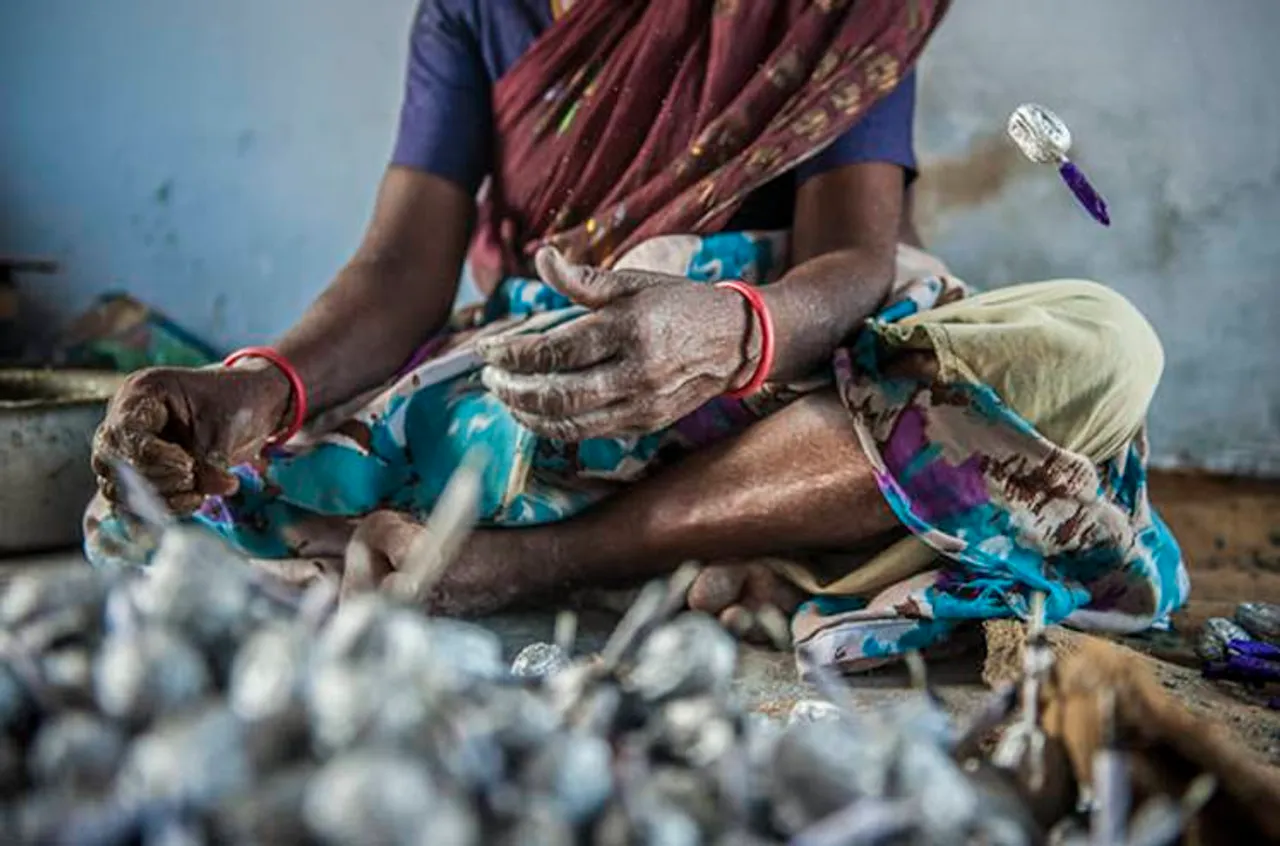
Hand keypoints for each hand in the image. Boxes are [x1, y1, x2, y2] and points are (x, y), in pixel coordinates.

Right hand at [91, 362, 291, 513]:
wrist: (248, 405)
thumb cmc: (235, 401)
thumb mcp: (224, 429)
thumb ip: (209, 465)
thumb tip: (199, 496)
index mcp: (141, 393)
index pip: (124, 433)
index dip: (153, 457)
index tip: (187, 465)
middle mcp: (125, 420)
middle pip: (114, 462)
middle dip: (156, 479)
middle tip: (193, 479)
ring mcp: (128, 447)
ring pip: (119, 487)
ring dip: (160, 498)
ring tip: (198, 492)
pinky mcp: (139, 473)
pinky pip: (134, 502)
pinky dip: (162, 508)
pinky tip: (193, 501)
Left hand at [476, 247, 757, 440]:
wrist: (735, 342)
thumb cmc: (679, 304)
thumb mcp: (634, 282)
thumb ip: (583, 279)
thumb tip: (542, 258)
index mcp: (628, 328)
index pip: (553, 351)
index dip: (511, 353)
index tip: (487, 348)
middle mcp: (634, 372)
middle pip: (556, 393)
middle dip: (512, 388)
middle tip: (489, 377)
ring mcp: (641, 404)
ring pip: (569, 422)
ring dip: (527, 413)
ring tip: (505, 397)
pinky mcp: (644, 424)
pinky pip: (588, 434)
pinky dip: (554, 426)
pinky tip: (536, 412)